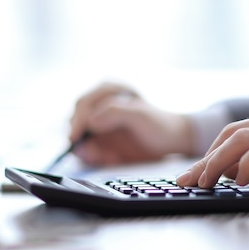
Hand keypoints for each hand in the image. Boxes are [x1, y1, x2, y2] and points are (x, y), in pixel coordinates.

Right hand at [69, 82, 194, 165]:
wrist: (172, 140)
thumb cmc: (159, 123)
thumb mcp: (140, 114)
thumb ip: (114, 112)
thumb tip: (90, 121)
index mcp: (108, 90)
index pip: (83, 104)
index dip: (77, 121)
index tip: (76, 138)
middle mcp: (99, 105)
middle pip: (76, 121)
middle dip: (83, 140)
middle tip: (95, 153)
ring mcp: (99, 124)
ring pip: (80, 139)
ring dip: (90, 151)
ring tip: (110, 157)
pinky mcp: (101, 140)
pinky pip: (89, 151)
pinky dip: (97, 158)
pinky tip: (113, 159)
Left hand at [176, 111, 248, 227]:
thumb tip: (232, 173)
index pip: (236, 133)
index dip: (212, 152)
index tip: (195, 172)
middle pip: (232, 133)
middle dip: (206, 157)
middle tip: (190, 179)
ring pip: (239, 139)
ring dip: (216, 162)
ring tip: (206, 182)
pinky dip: (243, 166)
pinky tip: (237, 181)